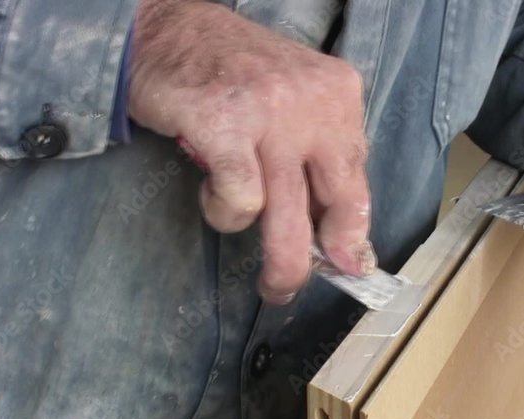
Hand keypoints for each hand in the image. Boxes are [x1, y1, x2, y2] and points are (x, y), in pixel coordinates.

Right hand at [128, 0, 374, 302]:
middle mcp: (313, 103)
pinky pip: (242, 201)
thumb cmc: (229, 72)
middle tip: (312, 284)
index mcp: (338, 95)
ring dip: (281, 264)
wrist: (164, 28)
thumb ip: (315, 155)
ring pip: (290, 217)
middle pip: (339, 202)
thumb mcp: (293, 100)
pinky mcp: (225, 127)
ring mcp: (271, 115)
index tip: (350, 261)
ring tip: (270, 283)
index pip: (359, 177)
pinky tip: (214, 194)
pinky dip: (226, 212)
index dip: (354, 230)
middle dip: (328, 259)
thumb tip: (336, 232)